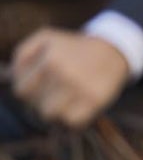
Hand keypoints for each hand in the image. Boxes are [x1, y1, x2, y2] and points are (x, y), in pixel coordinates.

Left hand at [11, 29, 132, 127]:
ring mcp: (82, 88)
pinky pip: (73, 122)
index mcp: (50, 59)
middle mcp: (66, 74)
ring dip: (56, 110)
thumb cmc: (72, 47)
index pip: (22, 91)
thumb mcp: (45, 37)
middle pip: (36, 106)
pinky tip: (77, 105)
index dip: (28, 91)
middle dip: (42, 101)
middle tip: (54, 92)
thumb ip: (22, 53)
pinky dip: (73, 117)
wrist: (113, 50)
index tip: (39, 86)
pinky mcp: (96, 100)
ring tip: (64, 100)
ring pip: (52, 116)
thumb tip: (13, 77)